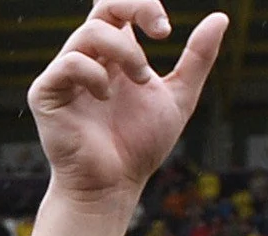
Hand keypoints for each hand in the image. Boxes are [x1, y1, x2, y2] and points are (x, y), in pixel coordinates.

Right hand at [26, 0, 228, 235]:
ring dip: (126, 52)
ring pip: (90, 33)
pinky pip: (69, 64)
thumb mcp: (179, 96)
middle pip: (103, 5)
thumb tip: (220, 17)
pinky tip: (106, 97)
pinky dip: (95, 75)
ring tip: (141, 81)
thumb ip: (197, 58)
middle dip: (137, 8)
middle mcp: (88, 58)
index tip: (166, 32)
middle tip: (162, 32)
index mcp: (115, 54)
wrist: (113, 185)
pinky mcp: (46, 94)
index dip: (143, 5)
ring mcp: (64, 74)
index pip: (120, 7)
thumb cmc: (139, 145)